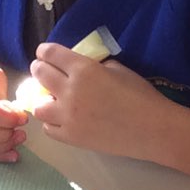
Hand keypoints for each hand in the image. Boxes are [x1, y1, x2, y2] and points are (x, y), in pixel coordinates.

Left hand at [27, 42, 169, 156]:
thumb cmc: (140, 95)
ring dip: (43, 99)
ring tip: (53, 100)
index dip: (45, 51)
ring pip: (37, 105)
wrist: (152, 129)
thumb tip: (79, 67)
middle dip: (39, 69)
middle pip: (39, 74)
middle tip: (44, 72)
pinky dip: (52, 121)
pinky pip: (48, 128)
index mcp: (83, 69)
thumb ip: (94, 66)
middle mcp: (70, 91)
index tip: (44, 53)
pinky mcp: (71, 137)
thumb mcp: (118, 69)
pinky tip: (62, 118)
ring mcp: (68, 116)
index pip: (51, 54)